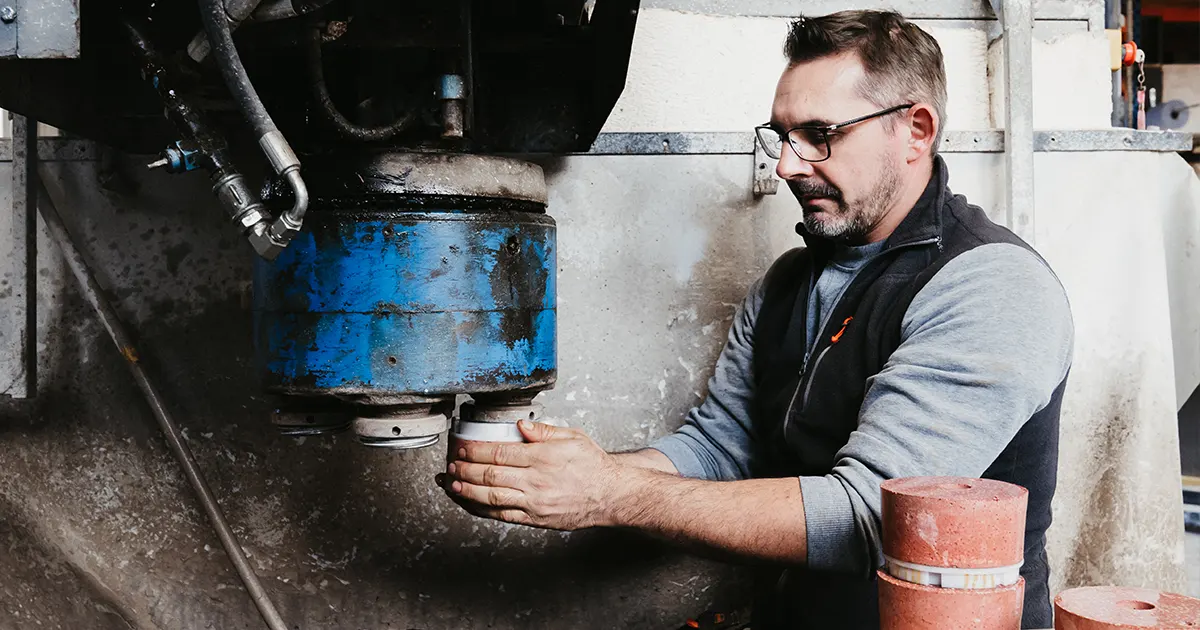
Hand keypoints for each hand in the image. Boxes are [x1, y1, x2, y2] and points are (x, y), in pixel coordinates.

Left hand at [436, 420, 631, 530]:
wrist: (611, 495)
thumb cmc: (593, 466)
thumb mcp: (573, 437)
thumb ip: (544, 431)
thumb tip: (521, 426)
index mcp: (543, 457)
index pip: (499, 452)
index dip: (475, 450)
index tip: (461, 447)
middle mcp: (536, 481)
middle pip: (489, 475)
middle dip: (464, 469)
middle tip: (450, 464)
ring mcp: (534, 502)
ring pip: (490, 497)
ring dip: (466, 491)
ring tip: (451, 484)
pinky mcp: (534, 519)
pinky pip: (501, 515)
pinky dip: (480, 510)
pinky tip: (469, 503)